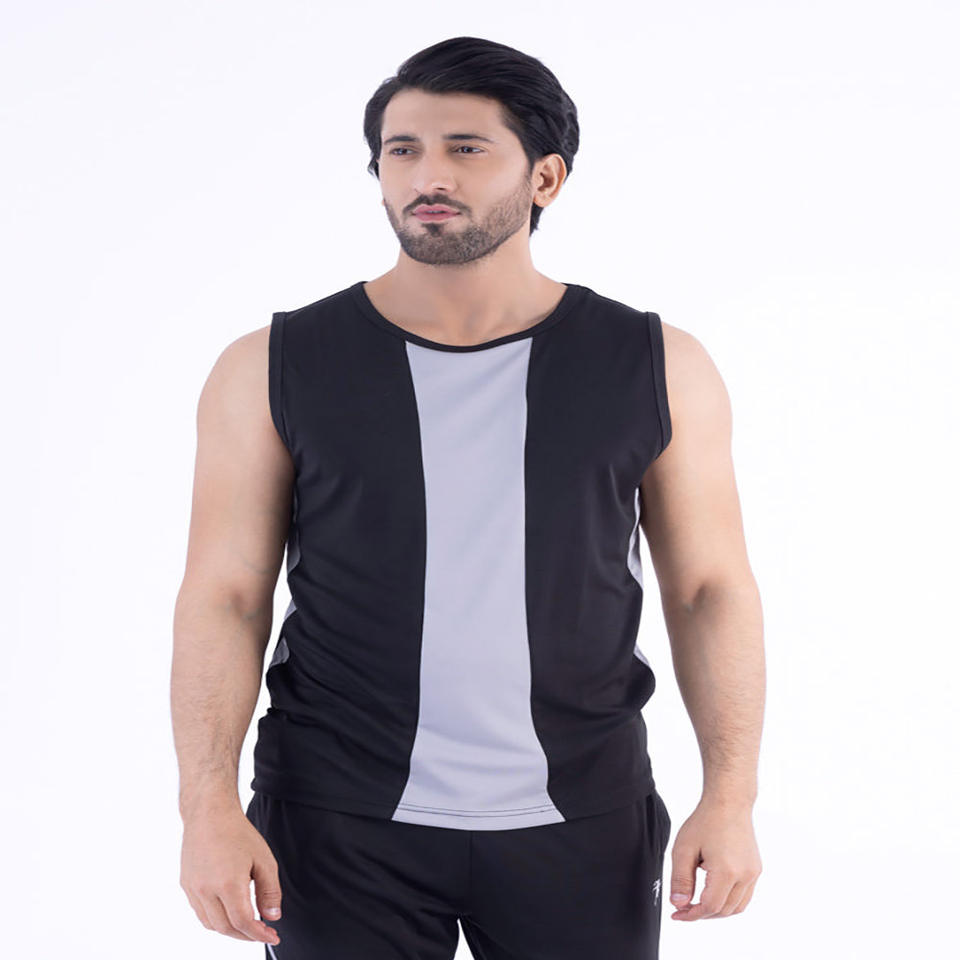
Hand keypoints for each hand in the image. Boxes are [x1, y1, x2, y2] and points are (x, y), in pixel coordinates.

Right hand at [179, 803, 282, 945]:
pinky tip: (228, 911)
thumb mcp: (264, 859)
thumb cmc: (238, 832)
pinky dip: (215, 919)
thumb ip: (270, 891)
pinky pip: (201, 912)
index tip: (272, 935)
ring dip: (230, 929)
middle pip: (226, 928)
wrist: (209, 813)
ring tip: (247, 923)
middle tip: (262, 931)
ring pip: (211, 924)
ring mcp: (193, 889)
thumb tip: (272, 917)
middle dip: (246, 935)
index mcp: (228, 884)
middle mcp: (206, 890)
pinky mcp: (186, 885)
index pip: (243, 923)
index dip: (259, 935)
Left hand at [668, 796, 761, 920]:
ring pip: (736, 907)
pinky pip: (744, 896)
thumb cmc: (706, 820)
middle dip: (702, 914)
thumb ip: (680, 879)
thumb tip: (679, 904)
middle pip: (723, 910)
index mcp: (727, 871)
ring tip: (697, 903)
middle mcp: (745, 875)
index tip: (676, 914)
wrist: (728, 802)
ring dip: (716, 910)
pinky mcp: (755, 869)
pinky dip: (729, 902)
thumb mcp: (684, 849)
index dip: (691, 914)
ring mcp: (753, 873)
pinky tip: (713, 893)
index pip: (709, 907)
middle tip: (683, 908)